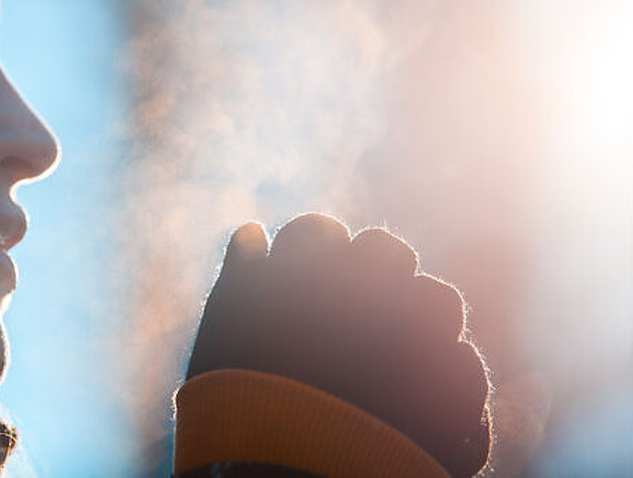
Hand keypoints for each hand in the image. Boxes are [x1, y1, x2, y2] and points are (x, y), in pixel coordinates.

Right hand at [186, 214, 490, 476]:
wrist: (285, 473)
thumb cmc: (237, 402)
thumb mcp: (222, 331)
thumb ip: (241, 273)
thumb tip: (253, 232)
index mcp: (305, 267)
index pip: (318, 231)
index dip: (315, 256)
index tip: (308, 282)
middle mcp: (366, 285)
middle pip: (386, 251)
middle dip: (376, 273)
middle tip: (357, 312)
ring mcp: (416, 329)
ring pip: (438, 297)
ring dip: (421, 315)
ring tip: (397, 355)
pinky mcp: (454, 383)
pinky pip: (462, 362)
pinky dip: (444, 378)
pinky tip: (418, 402)